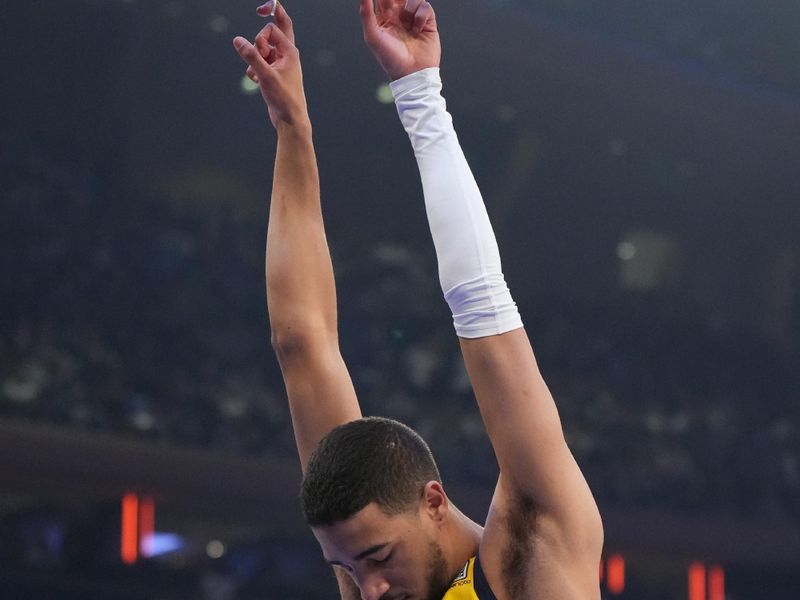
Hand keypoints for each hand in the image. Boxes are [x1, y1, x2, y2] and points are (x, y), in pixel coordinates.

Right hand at [233, 2, 308, 130]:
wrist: (289, 119)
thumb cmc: (284, 98)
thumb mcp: (265, 75)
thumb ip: (251, 56)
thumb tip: (238, 40)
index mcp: (289, 51)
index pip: (272, 29)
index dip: (261, 35)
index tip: (257, 26)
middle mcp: (286, 55)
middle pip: (272, 33)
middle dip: (259, 42)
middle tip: (258, 55)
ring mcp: (279, 64)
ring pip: (261, 50)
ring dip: (254, 60)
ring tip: (258, 75)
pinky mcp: (273, 73)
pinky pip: (259, 63)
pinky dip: (254, 70)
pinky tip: (256, 81)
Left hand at [360, 0, 440, 79]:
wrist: (412, 73)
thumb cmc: (390, 58)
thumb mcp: (372, 37)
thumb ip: (366, 14)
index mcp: (385, 18)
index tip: (385, 1)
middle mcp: (400, 16)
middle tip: (397, 4)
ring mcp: (414, 18)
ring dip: (409, 7)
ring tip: (407, 22)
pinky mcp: (428, 22)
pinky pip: (425, 7)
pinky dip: (420, 16)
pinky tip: (417, 30)